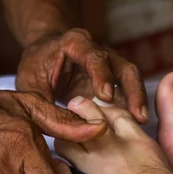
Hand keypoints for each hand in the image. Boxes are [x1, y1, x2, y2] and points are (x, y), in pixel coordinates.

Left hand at [16, 28, 147, 122]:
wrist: (45, 54)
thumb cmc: (37, 66)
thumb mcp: (31, 84)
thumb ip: (45, 105)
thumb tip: (66, 130)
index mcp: (76, 43)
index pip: (94, 57)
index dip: (102, 76)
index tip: (106, 98)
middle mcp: (99, 50)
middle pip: (122, 67)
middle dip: (132, 91)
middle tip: (137, 115)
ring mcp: (110, 65)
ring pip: (130, 79)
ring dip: (137, 99)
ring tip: (141, 122)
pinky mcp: (114, 80)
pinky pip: (128, 91)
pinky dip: (132, 106)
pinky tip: (136, 124)